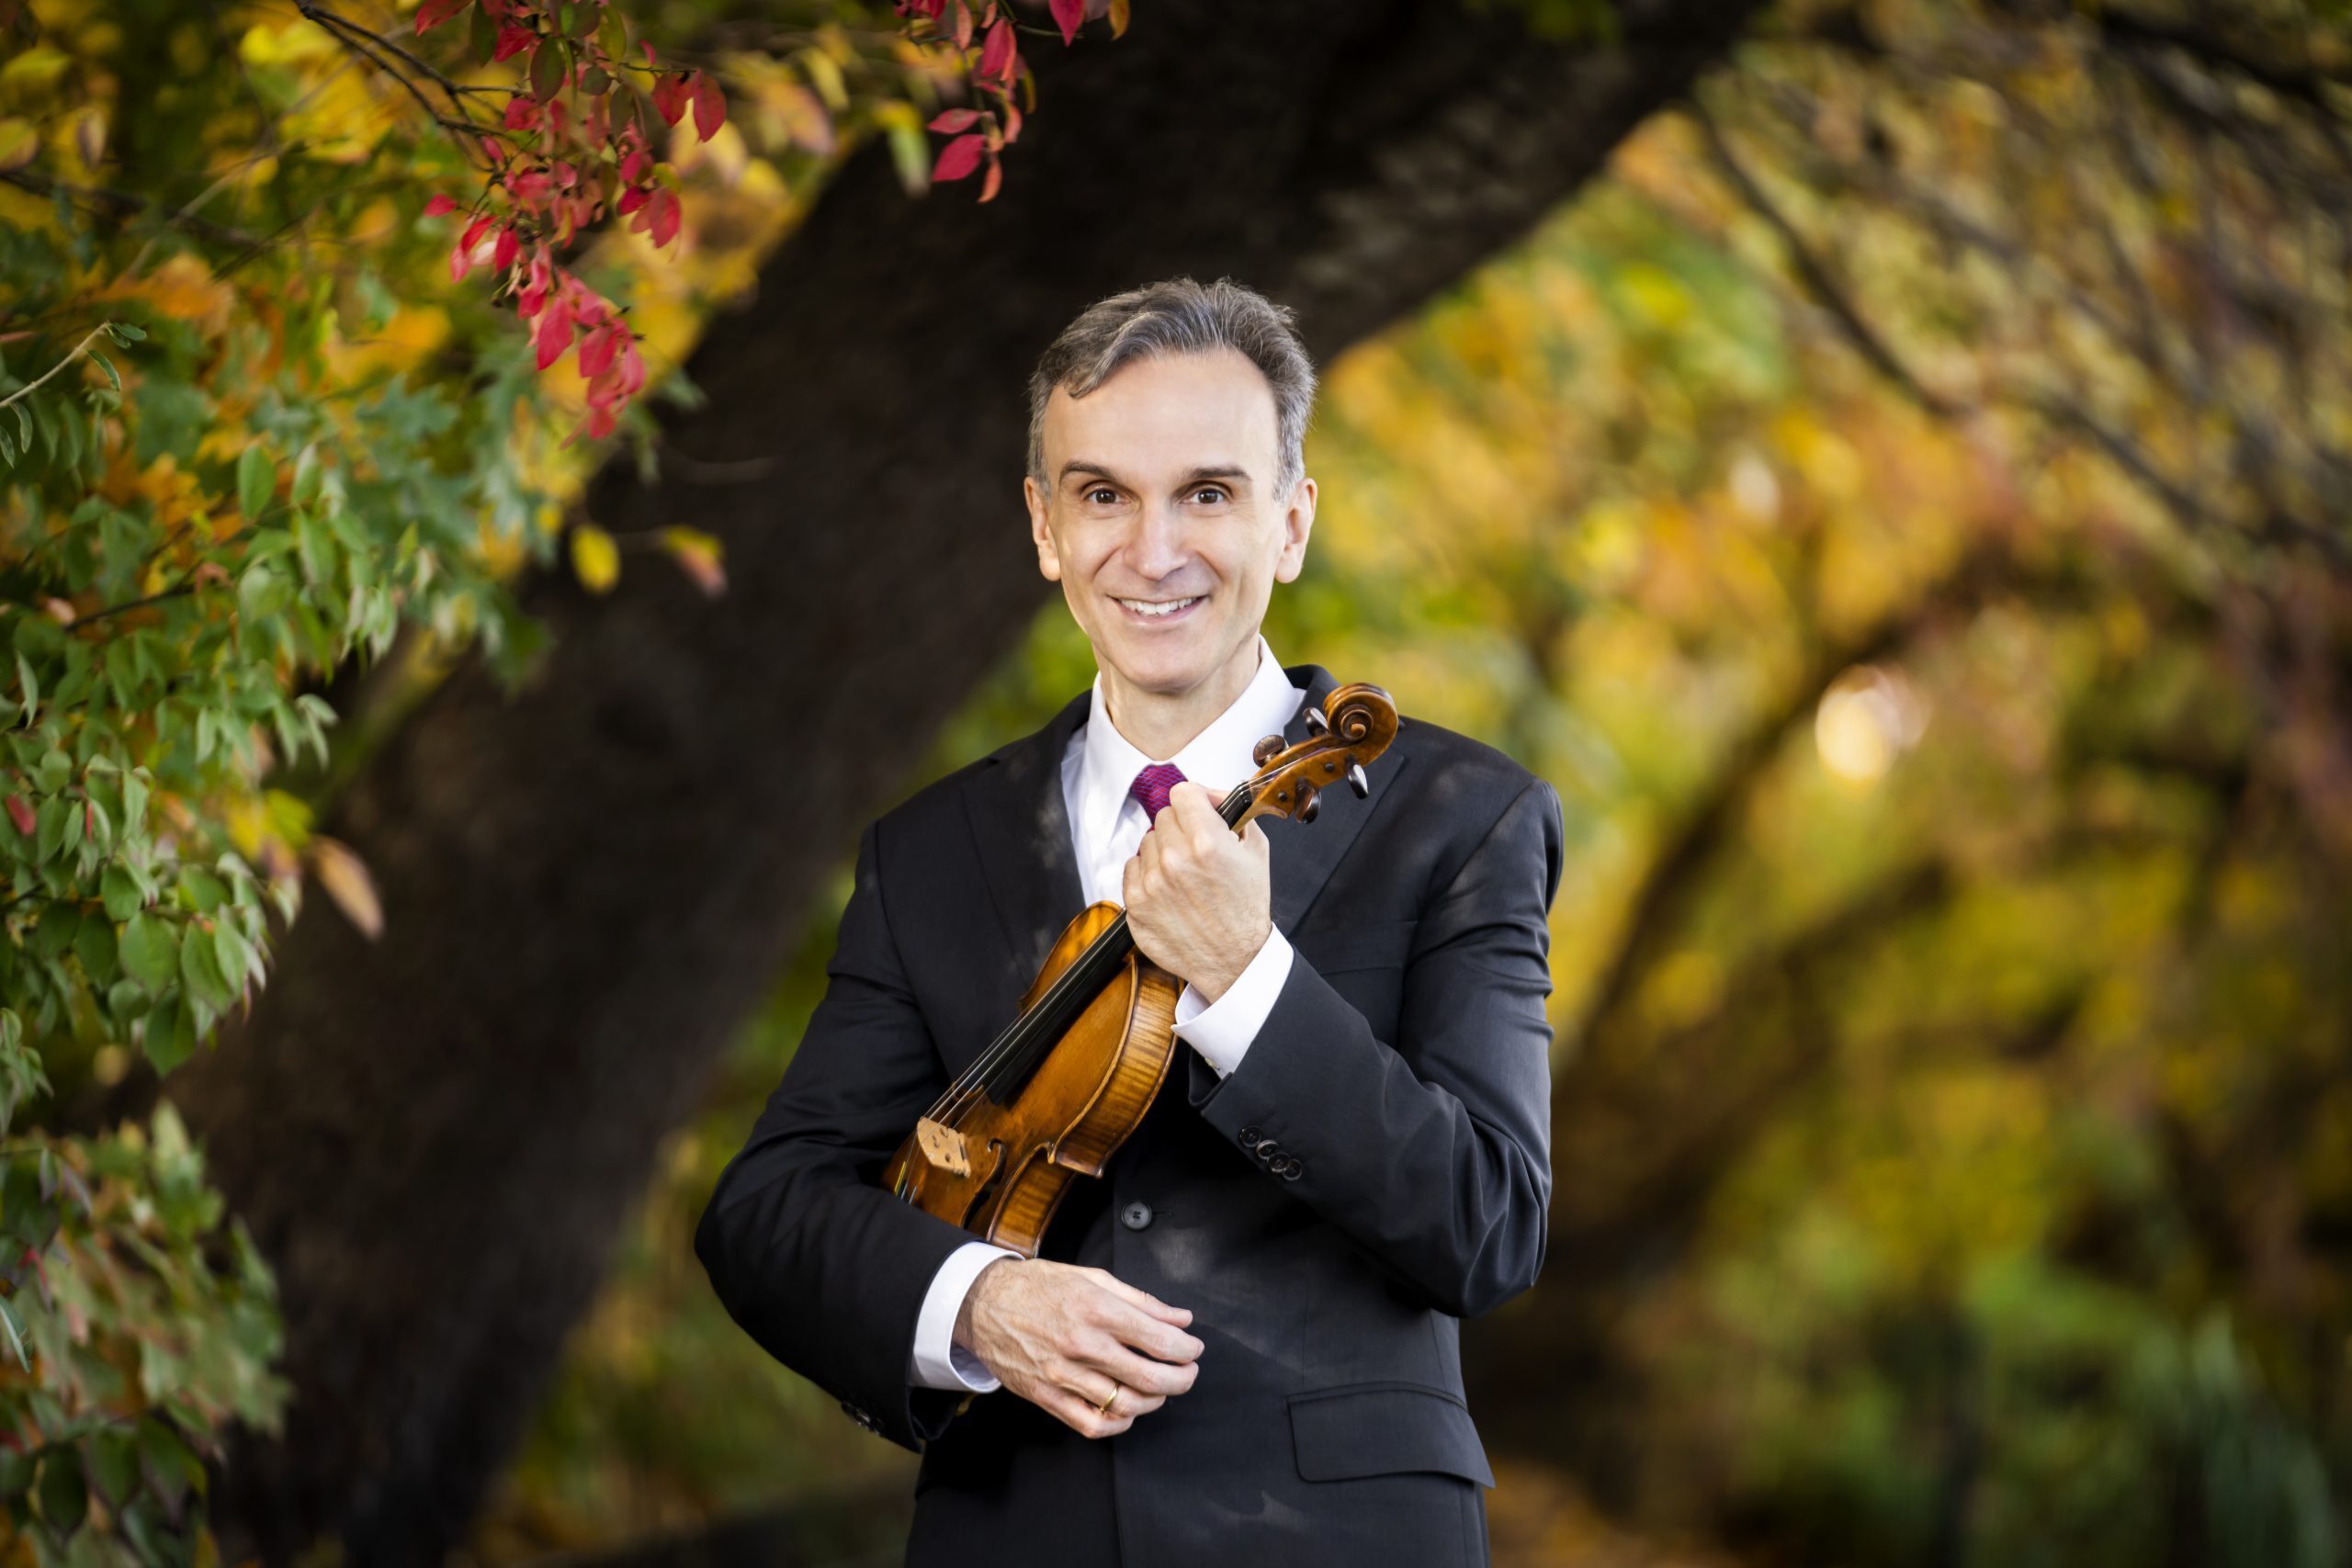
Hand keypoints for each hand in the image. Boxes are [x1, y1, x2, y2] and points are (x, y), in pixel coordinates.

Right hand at [953, 1257, 1203, 1438]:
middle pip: (1149, 1377)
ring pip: (1125, 1405)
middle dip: (1181, 1379)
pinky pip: (1091, 1424)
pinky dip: (1118, 1424)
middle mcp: (1081, 1344)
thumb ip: (1141, 1300)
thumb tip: (1181, 1318)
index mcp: (1096, 1309)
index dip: (1187, 1350)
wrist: (984, 1303)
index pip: (1159, 1340)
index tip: (1193, 1349)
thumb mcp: (1092, 1277)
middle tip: (1188, 1373)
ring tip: (1160, 1389)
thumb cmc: (1040, 1286)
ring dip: (1154, 1402)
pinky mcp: (1046, 1396)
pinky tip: (1127, 1411)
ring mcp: (1062, 1374)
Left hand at [1123, 780, 1270, 1002]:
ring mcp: (1151, 882)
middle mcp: (1175, 859)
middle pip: (1164, 816)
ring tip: (1184, 873)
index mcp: (1206, 842)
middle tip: (1197, 848)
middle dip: (1181, 827)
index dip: (1195, 800)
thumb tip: (1211, 797)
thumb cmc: (1245, 910)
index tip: (1199, 810)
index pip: (1183, 793)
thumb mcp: (1256, 852)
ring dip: (1163, 850)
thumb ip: (1236, 815)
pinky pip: (1131, 867)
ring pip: (1147, 841)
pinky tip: (1168, 886)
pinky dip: (1147, 872)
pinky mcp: (1135, 903)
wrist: (1234, 959)